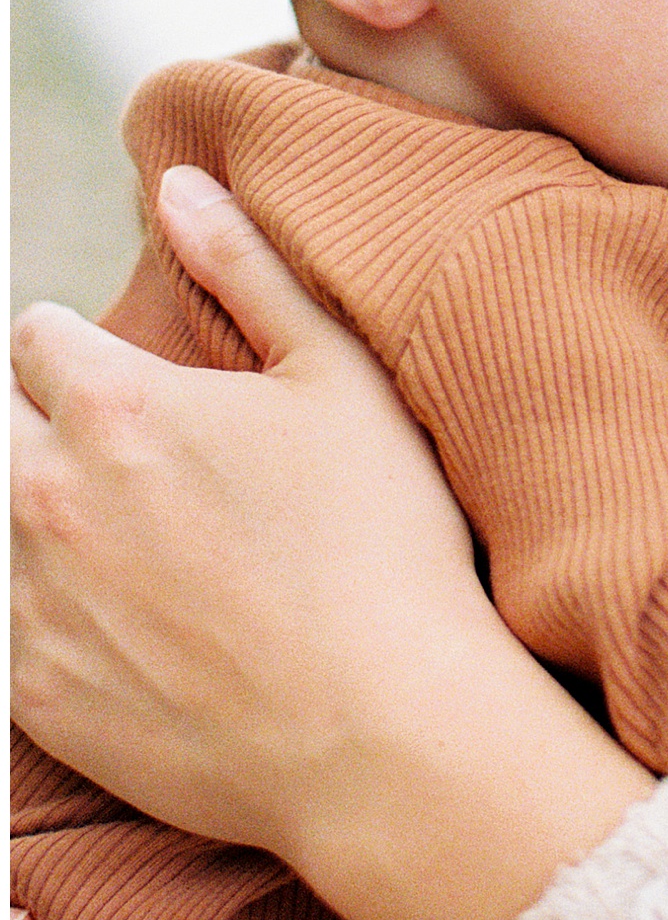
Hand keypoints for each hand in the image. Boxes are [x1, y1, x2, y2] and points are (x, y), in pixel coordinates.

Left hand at [12, 164, 485, 859]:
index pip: (34, 336)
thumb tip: (179, 185)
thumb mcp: (338, 381)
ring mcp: (26, 601)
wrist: (378, 735)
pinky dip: (42, 616)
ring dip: (40, 522)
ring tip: (134, 552)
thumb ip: (248, 270)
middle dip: (42, 429)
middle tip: (131, 467)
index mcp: (117, 402)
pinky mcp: (29, 695)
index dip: (82, 349)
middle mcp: (45, 493)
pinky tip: (125, 629)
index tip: (129, 381)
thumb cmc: (380, 545)